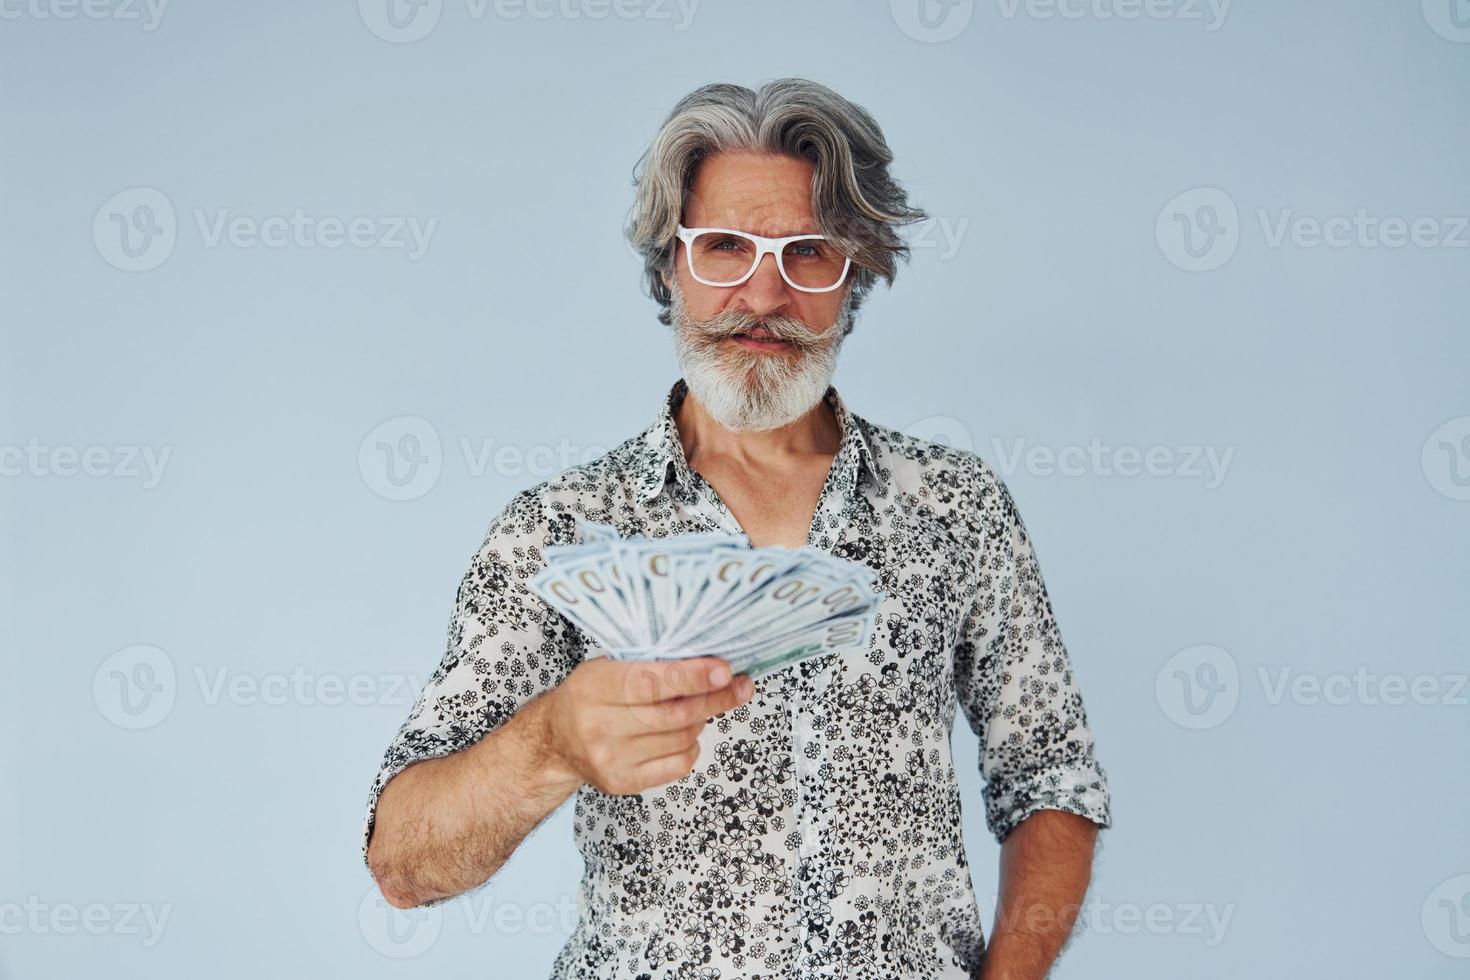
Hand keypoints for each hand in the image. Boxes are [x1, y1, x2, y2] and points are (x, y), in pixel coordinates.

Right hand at [545, 656, 754, 795]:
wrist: (554, 742)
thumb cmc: (589, 696)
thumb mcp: (605, 667)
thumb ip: (647, 664)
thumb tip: (707, 662)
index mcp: (593, 687)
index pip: (651, 682)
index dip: (692, 676)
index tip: (724, 670)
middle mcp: (598, 726)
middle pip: (674, 714)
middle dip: (714, 698)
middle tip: (737, 685)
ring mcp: (610, 759)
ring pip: (682, 738)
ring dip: (700, 720)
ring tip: (696, 707)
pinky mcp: (622, 783)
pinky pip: (678, 765)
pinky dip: (691, 746)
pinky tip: (684, 734)